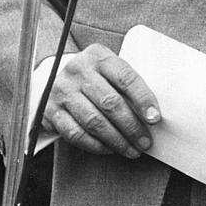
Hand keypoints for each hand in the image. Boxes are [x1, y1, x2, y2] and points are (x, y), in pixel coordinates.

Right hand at [42, 43, 160, 158]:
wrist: (54, 78)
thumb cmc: (94, 77)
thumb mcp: (109, 70)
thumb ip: (127, 85)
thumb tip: (152, 114)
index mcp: (98, 55)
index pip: (125, 77)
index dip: (143, 99)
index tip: (155, 118)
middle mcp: (78, 70)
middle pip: (110, 102)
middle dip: (132, 126)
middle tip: (145, 142)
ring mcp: (62, 91)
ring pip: (94, 121)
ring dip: (117, 140)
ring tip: (132, 150)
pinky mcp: (51, 112)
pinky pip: (77, 134)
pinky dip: (97, 146)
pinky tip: (110, 149)